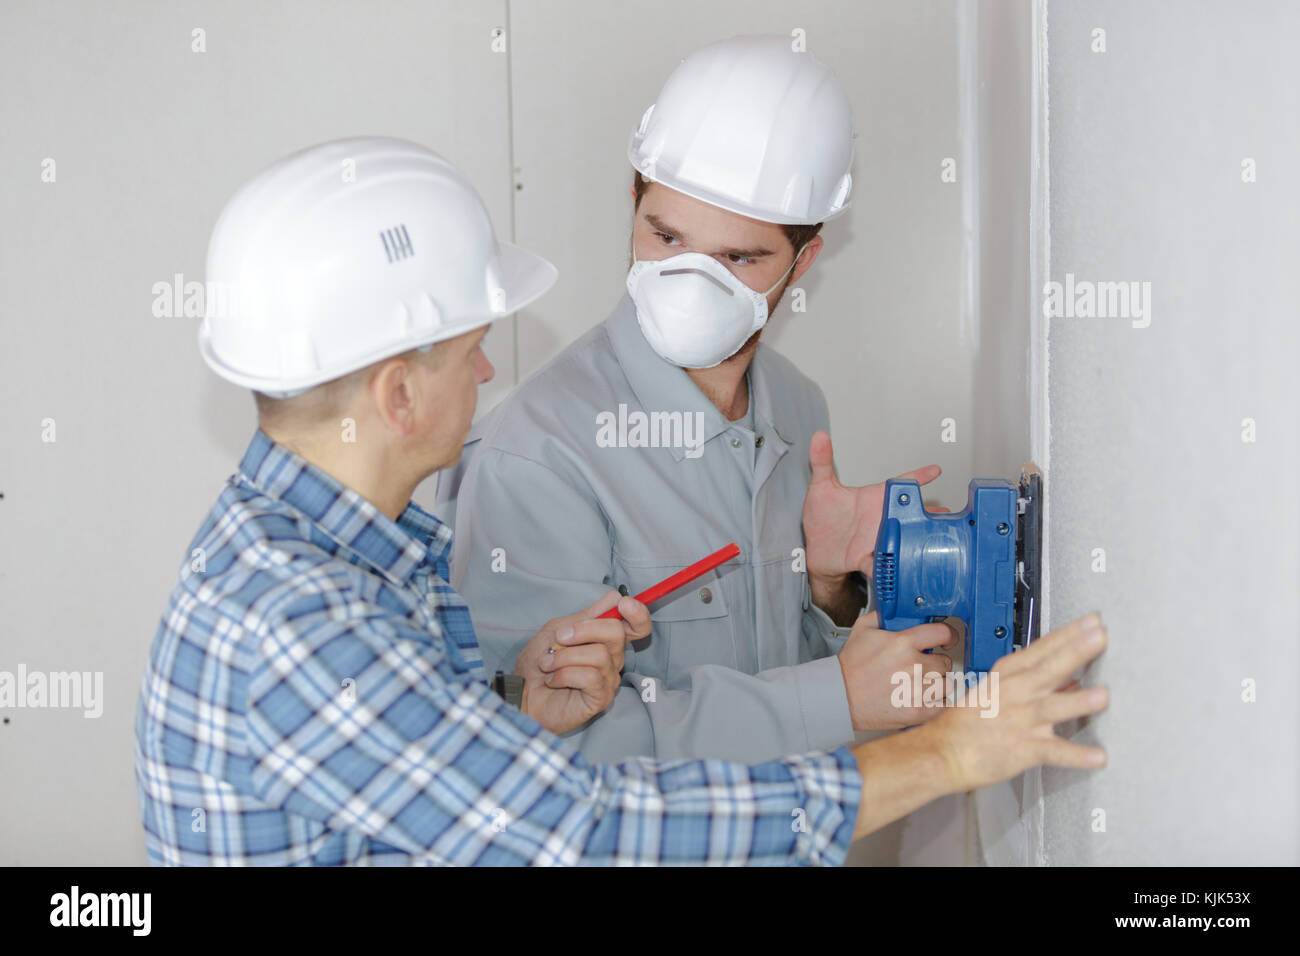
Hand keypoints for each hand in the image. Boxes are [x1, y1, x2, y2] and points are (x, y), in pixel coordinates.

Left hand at [512, 590, 651, 734]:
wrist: (522, 693)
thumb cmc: (539, 663)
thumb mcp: (557, 630)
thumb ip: (585, 617)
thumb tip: (617, 600)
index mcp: (604, 638)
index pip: (638, 625)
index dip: (638, 612)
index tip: (623, 605)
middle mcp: (613, 657)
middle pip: (616, 632)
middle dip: (583, 630)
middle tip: (559, 638)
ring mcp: (609, 678)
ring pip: (599, 655)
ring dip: (564, 657)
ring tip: (547, 664)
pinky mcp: (602, 697)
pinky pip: (591, 677)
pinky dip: (564, 675)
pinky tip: (552, 681)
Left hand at [802, 431, 941, 604]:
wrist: (814, 550)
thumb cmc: (821, 518)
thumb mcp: (820, 487)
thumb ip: (821, 460)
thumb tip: (819, 436)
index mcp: (873, 499)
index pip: (899, 484)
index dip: (918, 477)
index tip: (935, 470)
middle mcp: (878, 519)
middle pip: (908, 514)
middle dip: (929, 514)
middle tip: (946, 514)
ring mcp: (874, 539)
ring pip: (902, 538)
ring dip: (915, 539)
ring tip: (930, 539)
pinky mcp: (866, 558)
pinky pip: (881, 563)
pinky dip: (889, 566)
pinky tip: (897, 566)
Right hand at [838, 610, 956, 730]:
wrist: (840, 697)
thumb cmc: (851, 666)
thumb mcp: (861, 630)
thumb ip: (882, 616)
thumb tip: (896, 611)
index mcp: (902, 643)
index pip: (943, 633)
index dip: (948, 635)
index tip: (948, 640)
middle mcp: (913, 666)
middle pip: (946, 662)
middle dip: (936, 663)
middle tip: (922, 666)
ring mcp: (917, 691)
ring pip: (947, 684)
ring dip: (937, 684)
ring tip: (922, 684)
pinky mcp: (917, 712)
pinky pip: (943, 705)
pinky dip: (938, 703)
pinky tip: (925, 699)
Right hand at [926, 612, 1108, 791]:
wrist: (943, 751)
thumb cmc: (968, 722)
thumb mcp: (997, 693)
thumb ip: (1038, 686)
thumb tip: (1073, 679)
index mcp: (1008, 676)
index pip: (1042, 649)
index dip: (1068, 634)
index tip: (1092, 621)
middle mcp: (1015, 694)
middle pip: (1049, 668)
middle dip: (1075, 651)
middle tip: (1100, 635)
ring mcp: (1019, 721)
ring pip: (1051, 708)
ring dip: (1077, 701)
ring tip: (1103, 695)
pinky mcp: (1023, 749)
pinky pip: (1054, 752)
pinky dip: (1077, 756)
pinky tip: (1099, 756)